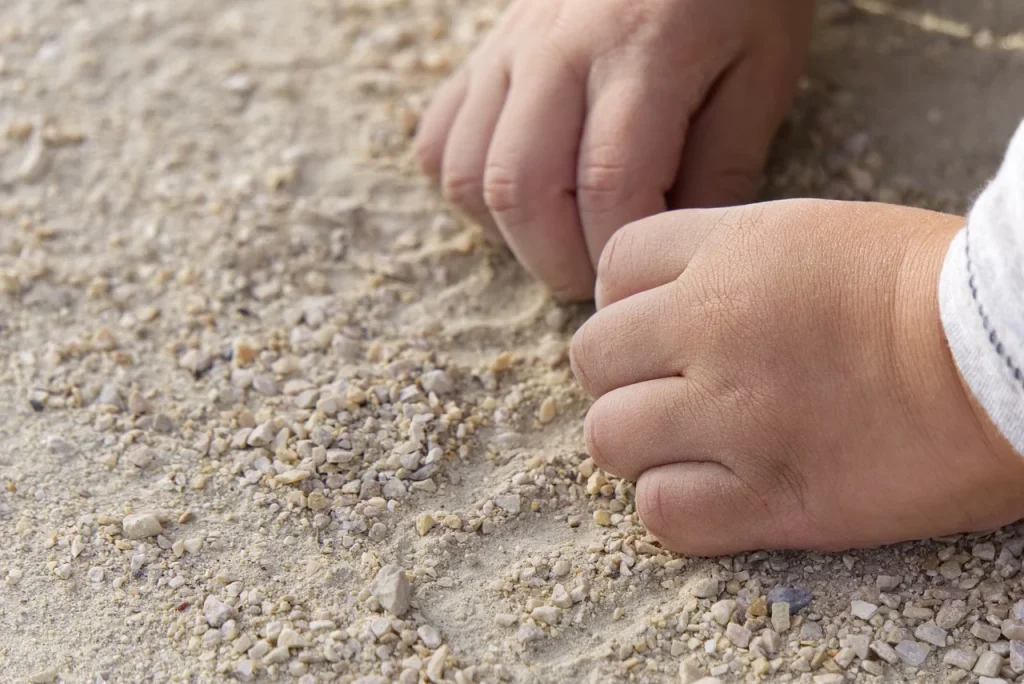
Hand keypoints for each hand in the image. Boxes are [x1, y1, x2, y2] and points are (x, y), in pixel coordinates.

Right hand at [415, 0, 814, 299]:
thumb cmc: (732, 0)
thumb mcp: (761, 73)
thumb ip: (724, 165)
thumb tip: (669, 250)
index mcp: (641, 54)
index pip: (610, 186)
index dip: (619, 255)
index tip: (642, 278)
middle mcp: (557, 53)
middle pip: (519, 189)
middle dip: (557, 262)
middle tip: (597, 276)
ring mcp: (507, 53)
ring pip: (465, 175)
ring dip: (509, 233)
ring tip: (562, 236)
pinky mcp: (479, 58)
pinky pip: (438, 145)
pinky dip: (470, 190)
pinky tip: (523, 194)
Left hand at [570, 200, 1023, 554]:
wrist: (1016, 350)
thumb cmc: (936, 288)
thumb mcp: (817, 235)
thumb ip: (730, 261)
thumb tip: (671, 302)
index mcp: (729, 255)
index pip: (613, 269)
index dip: (623, 303)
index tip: (654, 329)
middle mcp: (713, 330)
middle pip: (592, 358)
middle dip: (621, 376)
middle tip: (668, 390)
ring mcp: (736, 416)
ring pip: (610, 438)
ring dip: (640, 444)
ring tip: (690, 445)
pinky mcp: (774, 497)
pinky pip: (663, 512)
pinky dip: (676, 506)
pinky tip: (718, 492)